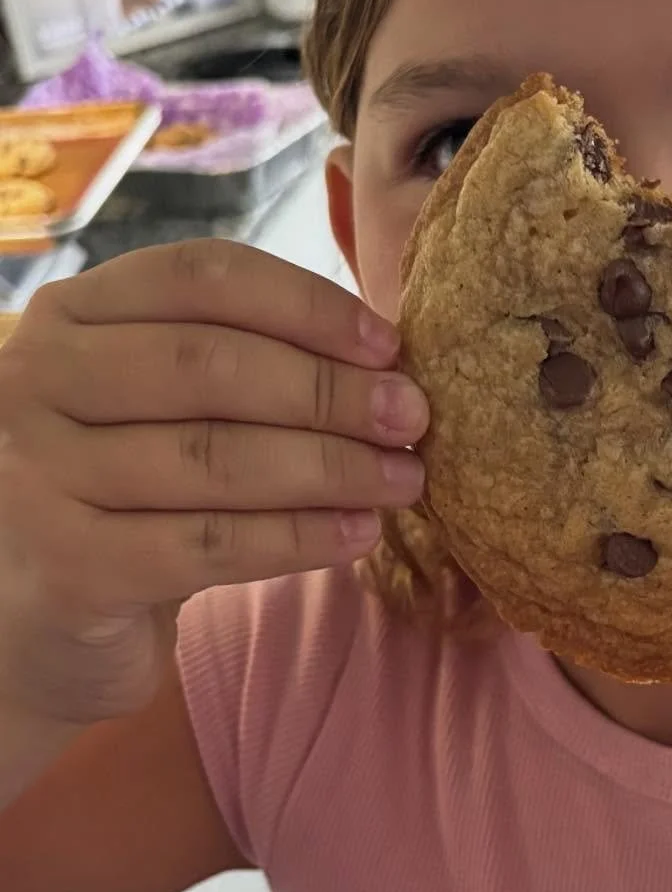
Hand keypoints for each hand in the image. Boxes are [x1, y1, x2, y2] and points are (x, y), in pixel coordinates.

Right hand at [0, 242, 427, 730]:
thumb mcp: (173, 401)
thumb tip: (391, 360)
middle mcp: (35, 379)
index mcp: (74, 312)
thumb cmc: (138, 483)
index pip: (204, 276)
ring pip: (215, 458)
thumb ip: (253, 358)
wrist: (44, 614)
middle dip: (330, 391)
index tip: (390, 345)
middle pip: (210, 364)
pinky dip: (297, 539)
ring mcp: (36, 475)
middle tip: (413, 418)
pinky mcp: (64, 567)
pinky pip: (207, 545)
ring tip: (404, 480)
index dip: (308, 305)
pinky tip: (359, 535)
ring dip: (331, 468)